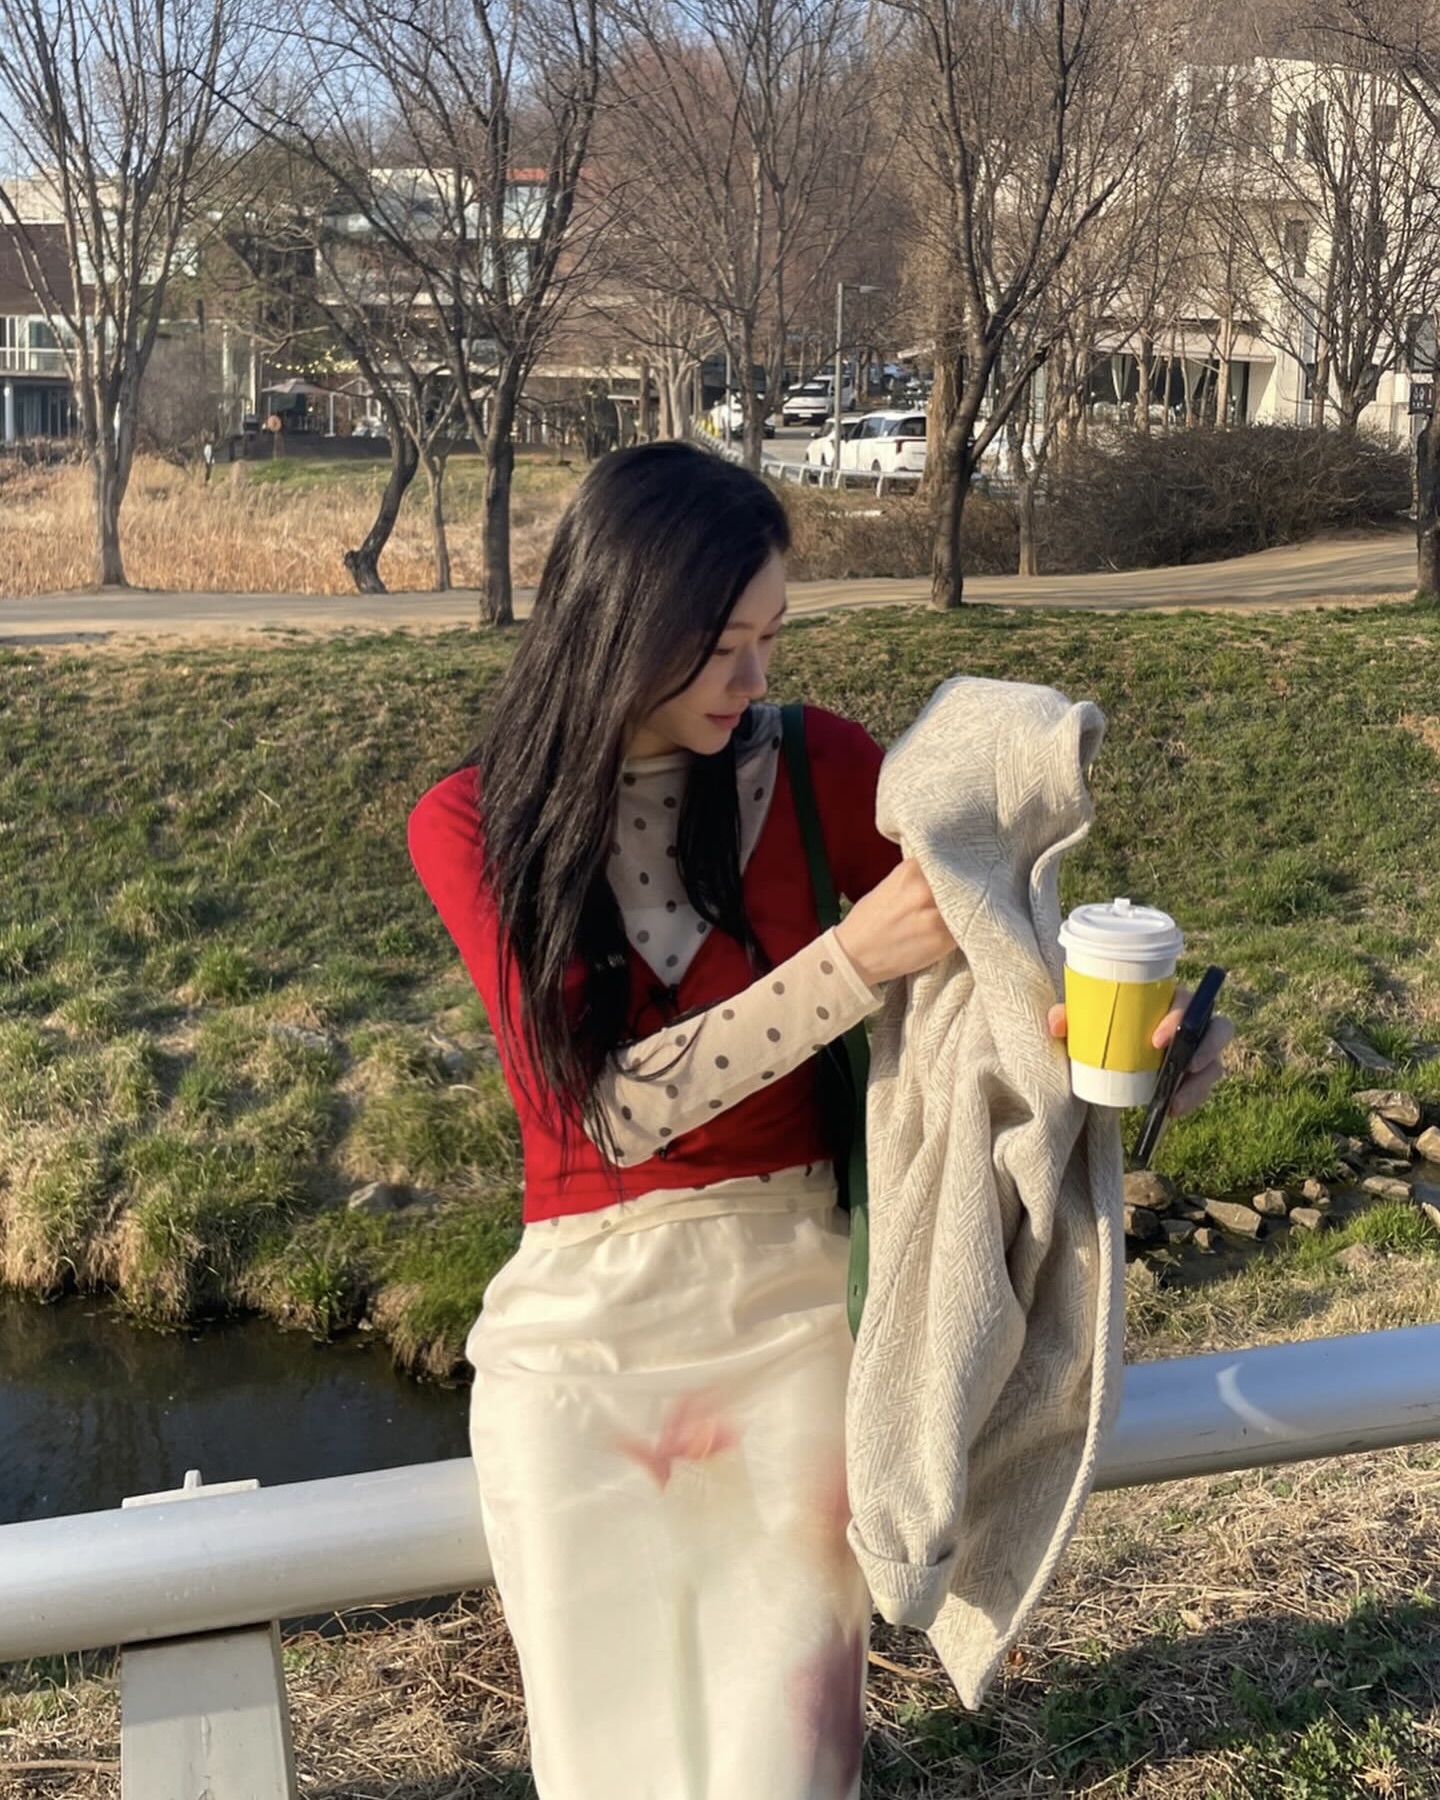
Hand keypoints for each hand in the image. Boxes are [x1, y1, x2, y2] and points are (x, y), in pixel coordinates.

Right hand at [834, 858, 955, 985]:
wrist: (855, 956)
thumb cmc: (869, 920)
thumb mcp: (891, 884)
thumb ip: (919, 877)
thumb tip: (947, 874)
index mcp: (911, 870)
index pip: (948, 859)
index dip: (955, 869)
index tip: (961, 875)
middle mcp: (924, 889)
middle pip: (963, 882)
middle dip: (964, 890)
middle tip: (964, 898)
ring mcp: (935, 915)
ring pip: (968, 907)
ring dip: (967, 911)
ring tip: (959, 917)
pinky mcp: (943, 940)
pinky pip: (965, 930)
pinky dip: (963, 931)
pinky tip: (953, 933)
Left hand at [1047, 986, 1234, 1116]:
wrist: (1106, 1052)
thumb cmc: (1102, 1025)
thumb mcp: (1085, 1021)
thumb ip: (1069, 1016)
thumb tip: (1056, 1024)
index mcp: (1168, 1000)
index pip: (1188, 1000)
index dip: (1181, 1016)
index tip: (1156, 1040)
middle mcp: (1191, 1023)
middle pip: (1219, 1027)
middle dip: (1207, 1047)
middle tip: (1184, 1066)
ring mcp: (1197, 1050)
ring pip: (1215, 1062)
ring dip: (1201, 1082)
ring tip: (1175, 1100)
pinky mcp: (1195, 1074)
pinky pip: (1204, 1086)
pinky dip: (1192, 1098)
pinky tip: (1173, 1110)